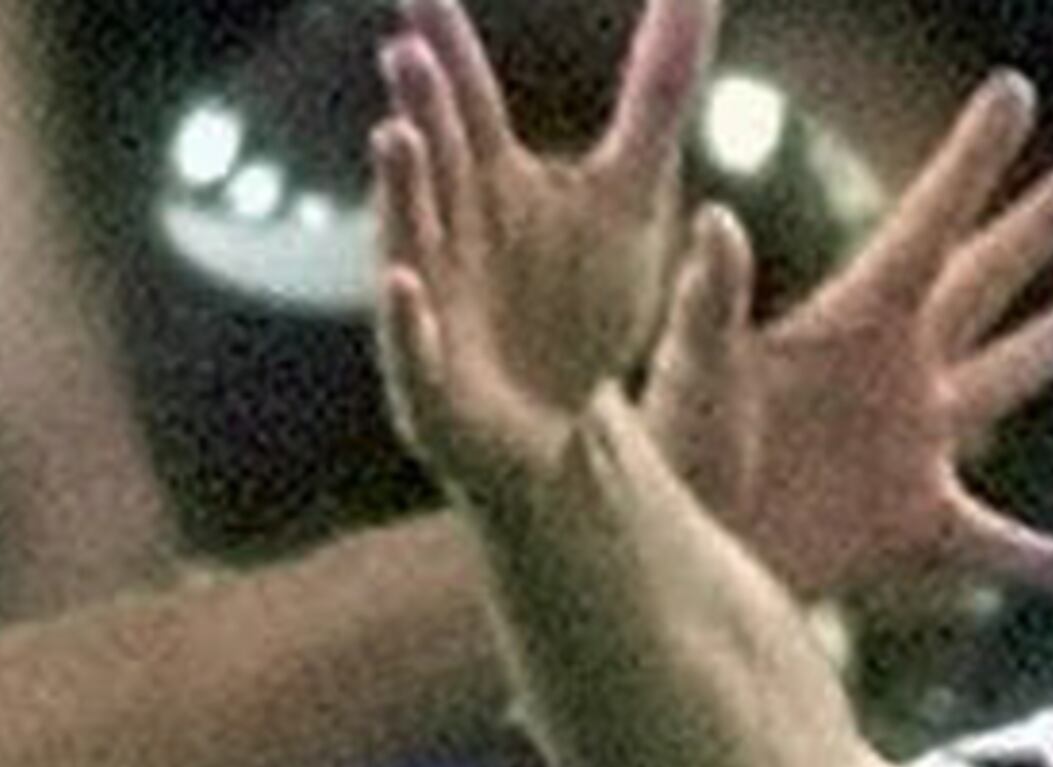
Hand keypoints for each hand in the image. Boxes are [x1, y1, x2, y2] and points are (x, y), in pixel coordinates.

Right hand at [367, 0, 721, 510]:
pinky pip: (412, 345)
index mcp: (488, 180)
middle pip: (436, 160)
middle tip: (410, 51)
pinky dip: (406, 318)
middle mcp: (448, 229)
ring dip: (403, 192)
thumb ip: (656, 92)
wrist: (560, 430)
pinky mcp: (433, 380)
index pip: (466, 102)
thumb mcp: (634, 192)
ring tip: (395, 136)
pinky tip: (404, 283)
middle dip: (423, 110)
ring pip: (412, 238)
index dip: (447, 51)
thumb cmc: (581, 300)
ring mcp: (432, 301)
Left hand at [639, 71, 1052, 602]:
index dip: (972, 160)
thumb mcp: (690, 364)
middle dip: (1040, 226)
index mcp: (854, 324)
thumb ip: (712, 299)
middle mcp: (898, 373)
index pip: (929, 226)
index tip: (1014, 94)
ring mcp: (915, 446)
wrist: (680, 547)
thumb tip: (717, 221)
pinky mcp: (918, 523)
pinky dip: (1047, 563)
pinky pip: (1001, 548)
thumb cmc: (673, 450)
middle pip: (987, 282)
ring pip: (1007, 382)